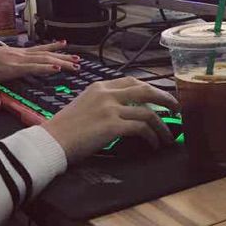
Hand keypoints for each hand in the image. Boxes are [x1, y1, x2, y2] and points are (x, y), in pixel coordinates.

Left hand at [0, 41, 79, 108]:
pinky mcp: (23, 51)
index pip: (31, 67)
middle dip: (61, 62)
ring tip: (76, 57)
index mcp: (11, 67)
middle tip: (76, 66)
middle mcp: (19, 58)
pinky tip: (64, 44)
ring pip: (45, 52)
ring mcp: (22, 53)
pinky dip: (53, 46)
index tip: (59, 69)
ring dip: (62, 55)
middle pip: (43, 59)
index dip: (44, 68)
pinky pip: (40, 48)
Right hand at [43, 77, 179, 163]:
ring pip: (147, 112)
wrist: (50, 141)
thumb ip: (102, 103)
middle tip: (176, 108)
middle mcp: (106, 93)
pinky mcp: (112, 125)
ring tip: (168, 136)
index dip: (149, 89)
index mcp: (99, 86)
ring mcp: (110, 108)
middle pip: (145, 90)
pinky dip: (152, 137)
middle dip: (164, 98)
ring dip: (161, 125)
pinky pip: (141, 128)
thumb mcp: (83, 105)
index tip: (159, 97)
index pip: (131, 81)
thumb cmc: (63, 129)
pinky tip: (154, 144)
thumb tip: (122, 112)